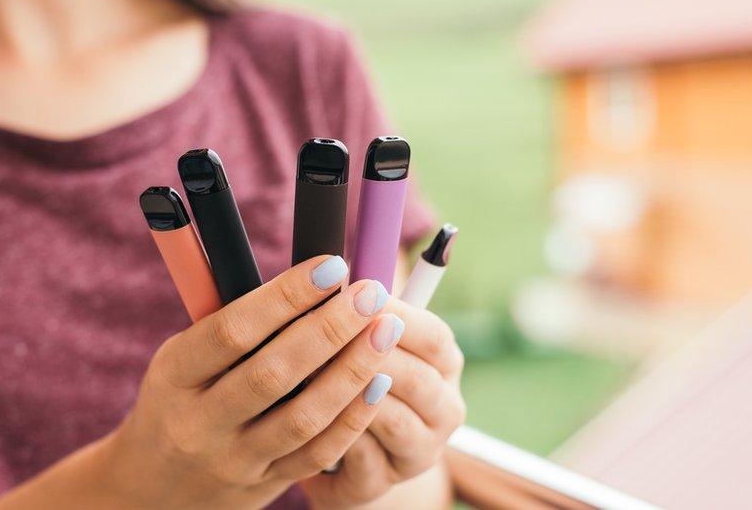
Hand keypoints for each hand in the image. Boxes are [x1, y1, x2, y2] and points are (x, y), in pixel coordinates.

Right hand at [97, 256, 404, 508]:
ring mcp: (233, 459)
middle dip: (329, 328)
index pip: (233, 330)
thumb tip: (308, 273)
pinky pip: (316, 454)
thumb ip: (235, 323)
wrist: (156, 486)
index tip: (332, 266)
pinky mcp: (264, 485)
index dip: (286, 297)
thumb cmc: (183, 398)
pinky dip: (352, 418)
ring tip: (386, 330)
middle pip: (272, 373)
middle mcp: (199, 421)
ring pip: (302, 417)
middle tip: (371, 294)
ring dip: (351, 371)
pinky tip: (380, 382)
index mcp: (175, 373)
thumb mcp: (185, 358)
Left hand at [302, 299, 464, 507]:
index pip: (436, 338)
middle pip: (418, 380)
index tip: (361, 295)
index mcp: (444, 365)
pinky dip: (335, 434)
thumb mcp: (362, 337)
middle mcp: (443, 410)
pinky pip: (361, 458)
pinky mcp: (381, 484)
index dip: (399, 315)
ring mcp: (418, 453)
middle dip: (372, 354)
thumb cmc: (350, 372)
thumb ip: (360, 308)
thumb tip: (334, 268)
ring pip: (392, 421)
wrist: (345, 449)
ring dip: (351, 393)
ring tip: (312, 370)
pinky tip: (307, 413)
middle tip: (332, 333)